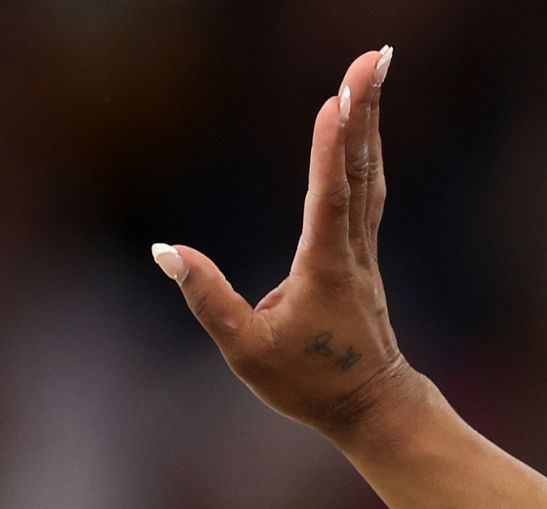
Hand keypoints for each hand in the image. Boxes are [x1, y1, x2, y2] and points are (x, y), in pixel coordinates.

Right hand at [153, 48, 416, 440]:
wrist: (373, 407)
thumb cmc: (309, 384)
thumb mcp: (246, 351)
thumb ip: (207, 298)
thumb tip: (165, 250)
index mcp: (324, 270)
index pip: (329, 199)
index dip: (332, 150)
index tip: (337, 101)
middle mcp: (350, 252)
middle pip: (359, 171)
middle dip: (365, 110)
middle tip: (375, 57)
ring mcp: (361, 250)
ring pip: (368, 175)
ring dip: (369, 120)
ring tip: (373, 69)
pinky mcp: (360, 252)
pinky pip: (365, 190)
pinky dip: (364, 150)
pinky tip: (364, 121)